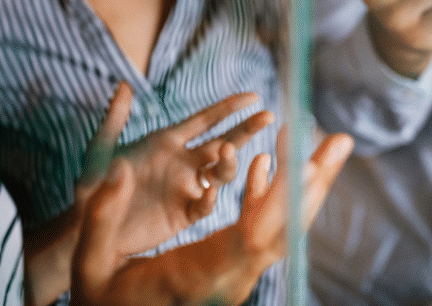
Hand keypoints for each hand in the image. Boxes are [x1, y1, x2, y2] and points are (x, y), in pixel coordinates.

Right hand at [70, 126, 352, 305]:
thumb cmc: (98, 299)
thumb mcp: (90, 261)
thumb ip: (103, 216)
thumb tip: (119, 169)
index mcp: (198, 278)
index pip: (250, 238)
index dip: (275, 200)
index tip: (291, 161)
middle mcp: (227, 280)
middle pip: (284, 231)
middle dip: (313, 183)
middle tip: (340, 140)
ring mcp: (234, 276)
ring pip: (283, 230)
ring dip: (305, 185)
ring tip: (330, 144)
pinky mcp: (229, 267)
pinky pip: (260, 230)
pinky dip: (269, 194)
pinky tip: (266, 163)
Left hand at [76, 83, 272, 255]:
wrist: (89, 225)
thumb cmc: (93, 184)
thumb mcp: (101, 149)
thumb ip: (114, 118)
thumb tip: (123, 84)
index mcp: (167, 141)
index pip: (204, 120)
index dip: (228, 108)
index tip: (253, 97)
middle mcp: (182, 162)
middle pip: (222, 142)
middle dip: (245, 129)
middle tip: (267, 116)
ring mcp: (185, 188)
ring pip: (220, 173)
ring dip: (228, 162)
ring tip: (225, 153)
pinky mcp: (182, 215)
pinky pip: (204, 206)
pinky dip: (210, 199)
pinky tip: (207, 192)